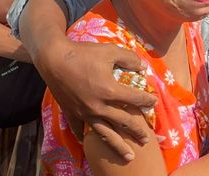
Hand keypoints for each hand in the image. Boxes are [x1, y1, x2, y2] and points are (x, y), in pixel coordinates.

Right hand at [37, 40, 156, 160]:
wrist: (54, 59)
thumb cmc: (84, 53)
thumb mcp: (111, 51)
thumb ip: (129, 59)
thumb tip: (142, 67)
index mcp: (110, 91)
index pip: (135, 99)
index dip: (148, 101)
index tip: (154, 102)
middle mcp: (99, 106)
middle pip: (124, 122)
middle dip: (138, 131)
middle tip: (147, 140)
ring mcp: (85, 112)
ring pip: (105, 134)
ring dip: (119, 146)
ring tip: (129, 157)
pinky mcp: (71, 113)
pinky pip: (80, 129)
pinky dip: (85, 137)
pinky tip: (90, 143)